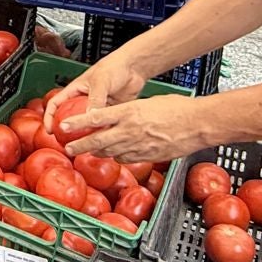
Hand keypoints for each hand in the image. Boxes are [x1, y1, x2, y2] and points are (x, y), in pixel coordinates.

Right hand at [43, 51, 146, 136]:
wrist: (134, 67)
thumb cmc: (114, 66)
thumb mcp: (100, 81)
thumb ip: (95, 99)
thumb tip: (89, 117)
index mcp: (75, 90)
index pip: (56, 104)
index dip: (49, 117)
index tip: (49, 130)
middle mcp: (84, 100)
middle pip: (70, 118)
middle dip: (67, 131)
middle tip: (67, 143)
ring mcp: (97, 107)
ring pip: (87, 124)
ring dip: (86, 134)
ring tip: (85, 145)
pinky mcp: (109, 112)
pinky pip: (103, 125)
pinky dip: (102, 132)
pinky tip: (104, 139)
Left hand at [63, 93, 207, 163]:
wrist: (198, 124)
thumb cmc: (177, 108)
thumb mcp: (148, 103)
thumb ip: (129, 111)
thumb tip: (117, 116)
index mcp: (129, 112)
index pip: (96, 117)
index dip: (77, 123)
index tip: (63, 126)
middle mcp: (131, 130)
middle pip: (98, 140)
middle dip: (80, 145)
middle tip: (68, 148)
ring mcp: (139, 146)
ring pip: (110, 152)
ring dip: (97, 152)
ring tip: (87, 152)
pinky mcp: (147, 157)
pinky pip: (126, 159)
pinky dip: (117, 157)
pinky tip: (114, 155)